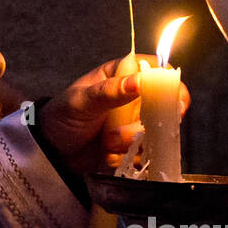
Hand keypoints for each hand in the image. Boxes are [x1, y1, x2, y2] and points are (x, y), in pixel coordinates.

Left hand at [39, 57, 190, 174]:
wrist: (51, 152)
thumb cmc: (62, 116)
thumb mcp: (82, 101)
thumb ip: (110, 91)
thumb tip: (139, 81)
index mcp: (122, 75)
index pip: (156, 71)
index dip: (170, 84)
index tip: (176, 101)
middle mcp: (133, 98)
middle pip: (164, 105)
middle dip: (153, 120)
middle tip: (138, 129)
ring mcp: (134, 124)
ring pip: (155, 132)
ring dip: (132, 141)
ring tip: (107, 141)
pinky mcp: (132, 147)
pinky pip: (144, 154)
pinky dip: (128, 157)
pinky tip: (109, 154)